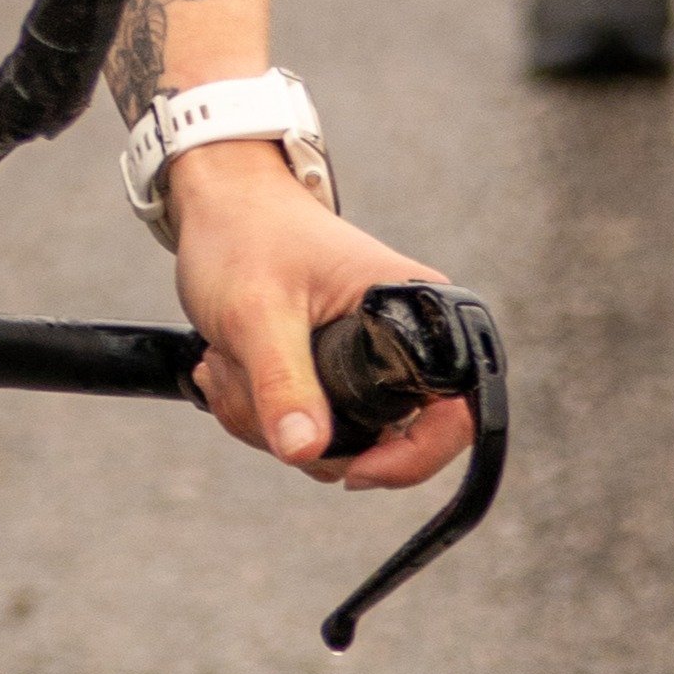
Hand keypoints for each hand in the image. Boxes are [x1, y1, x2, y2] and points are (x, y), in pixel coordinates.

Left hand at [165, 140, 472, 492]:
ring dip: (267, 420)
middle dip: (303, 431)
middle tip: (244, 377)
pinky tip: (230, 368)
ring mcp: (368, 361)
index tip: (351, 469)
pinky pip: (307, 429)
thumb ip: (283, 382)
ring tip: (231, 361)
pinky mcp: (333, 374)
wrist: (216, 204)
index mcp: (418, 312)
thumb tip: (305, 453)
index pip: (457, 413)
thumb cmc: (245, 234)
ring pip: (335, 442)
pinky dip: (259, 413)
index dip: (413, 457)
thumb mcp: (256, 311)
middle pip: (385, 441)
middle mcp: (405, 340)